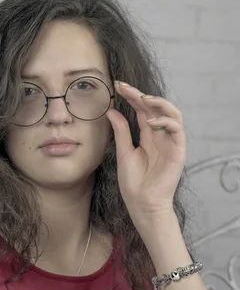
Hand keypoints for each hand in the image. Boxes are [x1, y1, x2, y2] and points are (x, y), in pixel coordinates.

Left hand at [105, 81, 186, 221]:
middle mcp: (161, 136)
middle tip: (126, 87)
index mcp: (148, 136)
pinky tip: (151, 122)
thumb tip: (111, 111)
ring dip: (159, 102)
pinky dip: (165, 121)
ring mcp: (171, 142)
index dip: (132, 96)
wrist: (142, 204)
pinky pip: (177, 129)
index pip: (142, 110)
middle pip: (156, 108)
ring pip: (172, 113)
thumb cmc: (133, 183)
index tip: (118, 85)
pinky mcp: (178, 151)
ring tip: (143, 99)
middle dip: (141, 94)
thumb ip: (121, 131)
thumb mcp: (123, 152)